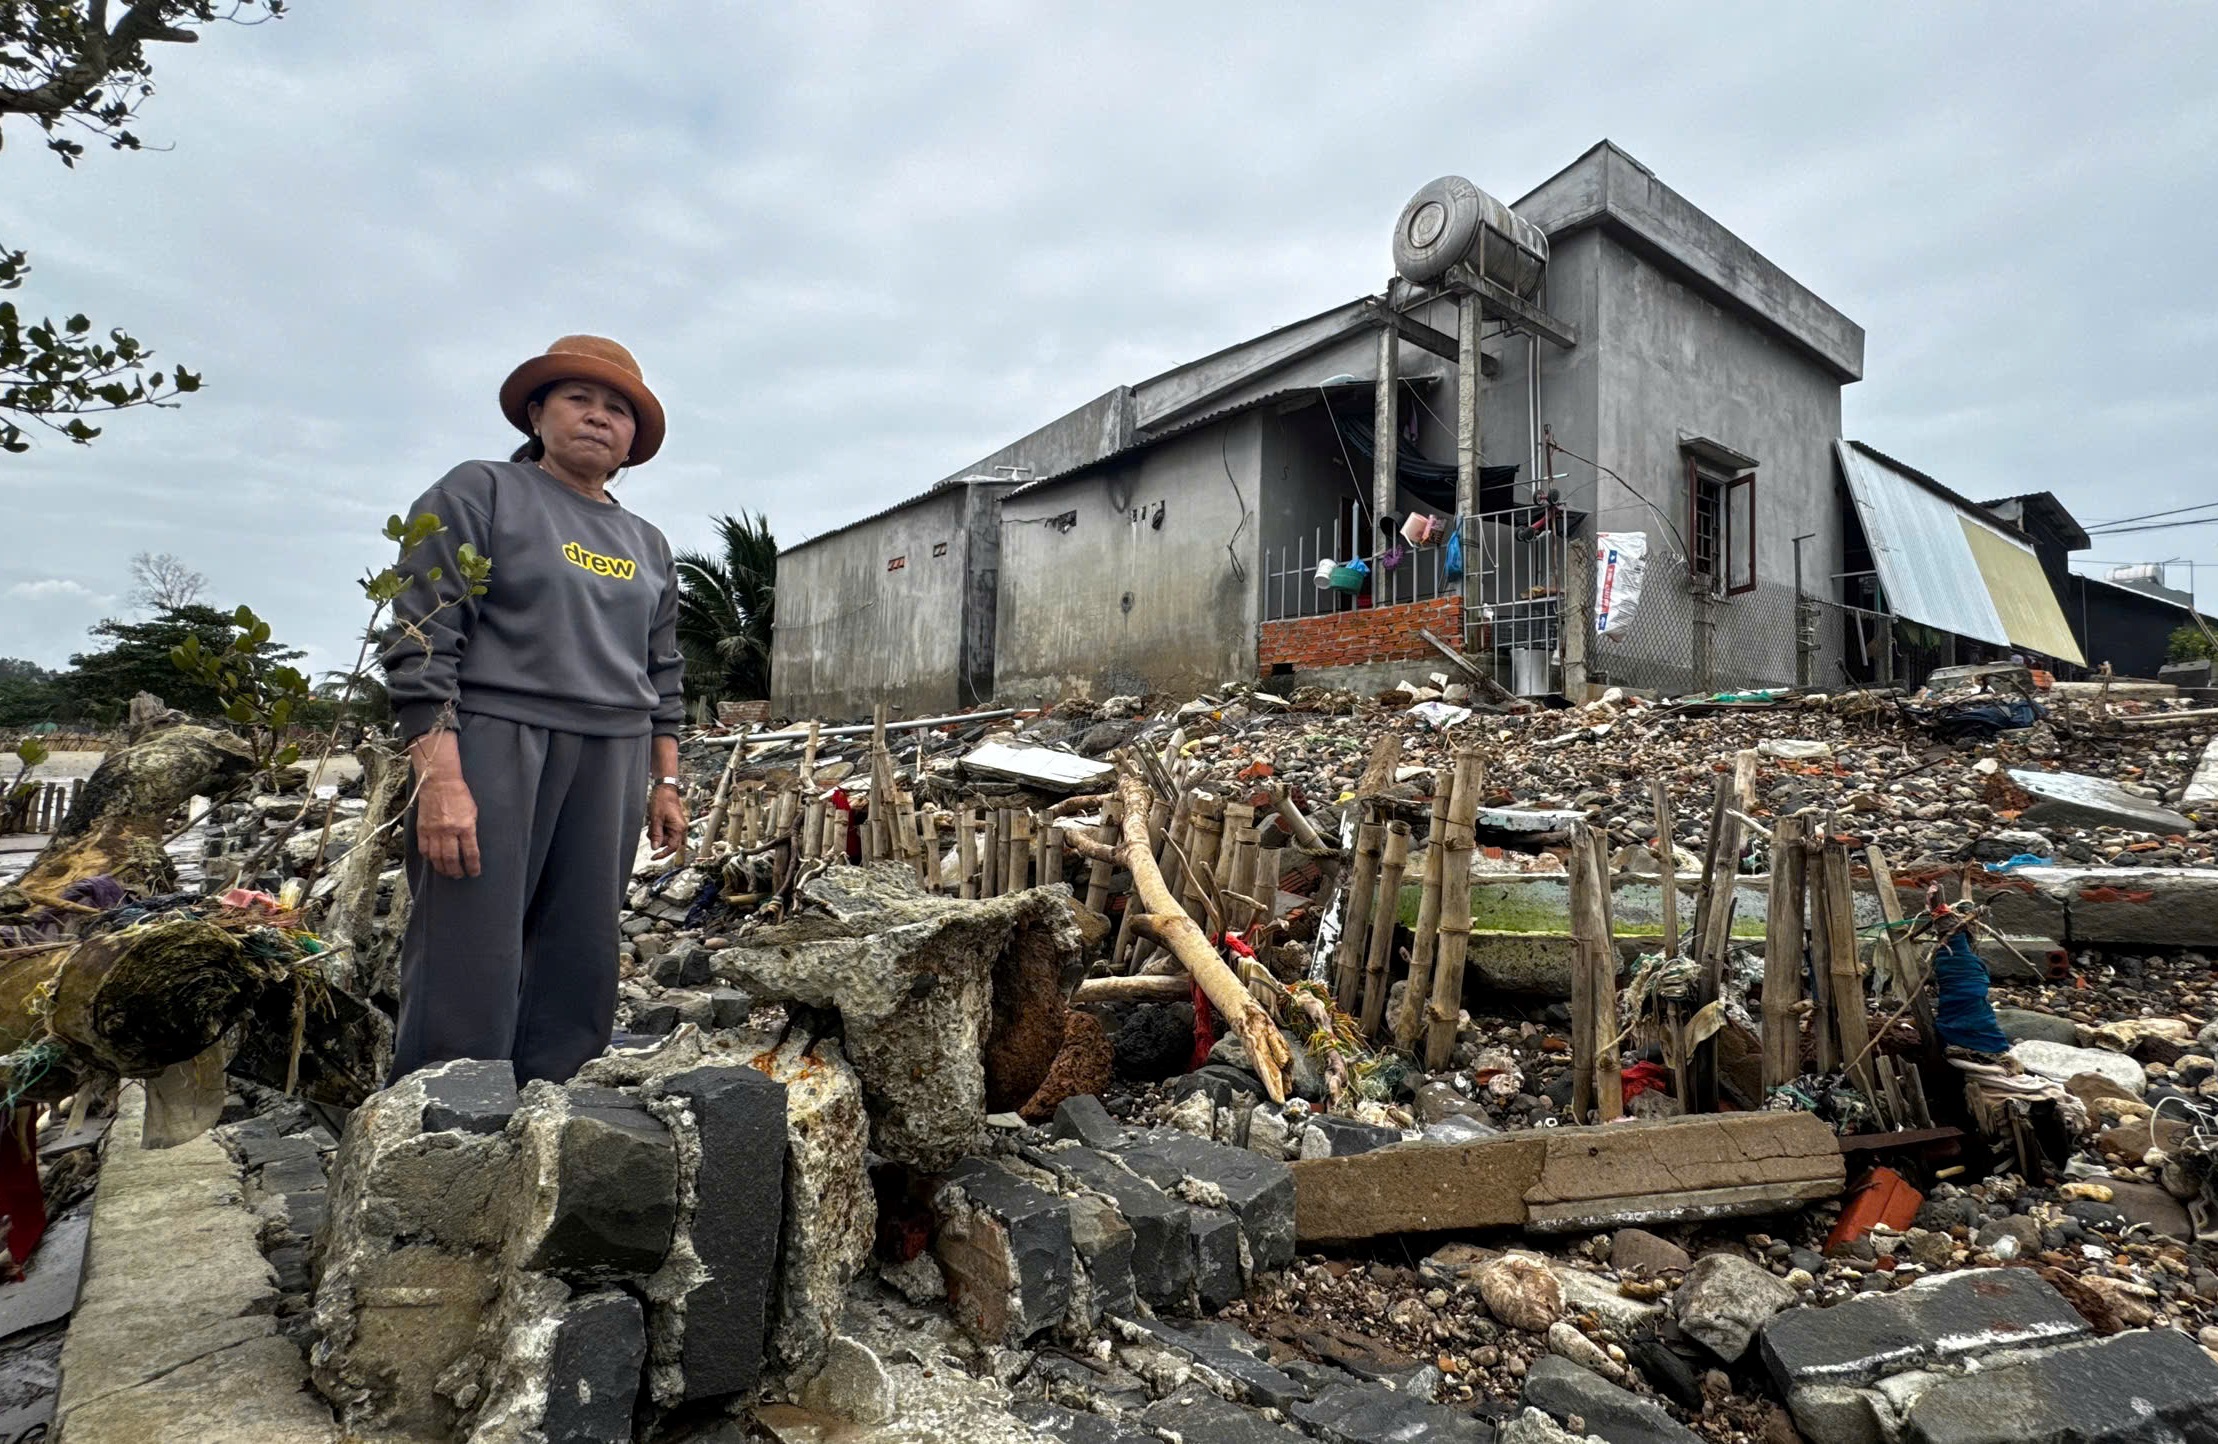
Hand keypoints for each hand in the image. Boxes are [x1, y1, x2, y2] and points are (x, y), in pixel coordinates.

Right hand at [410, 730, 480, 878]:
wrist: (439, 782)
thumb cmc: (459, 796)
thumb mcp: (473, 812)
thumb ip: (470, 830)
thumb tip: (469, 848)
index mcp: (465, 826)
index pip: (470, 853)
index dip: (473, 866)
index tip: (474, 873)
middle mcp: (449, 831)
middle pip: (452, 859)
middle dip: (457, 871)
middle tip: (460, 876)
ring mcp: (433, 831)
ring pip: (436, 858)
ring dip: (443, 869)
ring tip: (448, 873)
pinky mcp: (422, 829)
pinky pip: (424, 849)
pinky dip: (429, 858)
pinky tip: (433, 861)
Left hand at [648, 782, 687, 859]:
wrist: (665, 789)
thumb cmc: (662, 800)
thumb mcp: (656, 819)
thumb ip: (656, 834)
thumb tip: (655, 848)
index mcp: (678, 828)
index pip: (672, 847)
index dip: (663, 854)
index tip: (654, 857)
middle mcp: (679, 828)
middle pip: (667, 842)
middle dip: (657, 838)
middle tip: (653, 827)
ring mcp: (676, 826)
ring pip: (664, 837)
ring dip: (656, 833)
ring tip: (654, 821)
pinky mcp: (672, 824)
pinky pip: (664, 832)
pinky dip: (658, 829)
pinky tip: (656, 821)